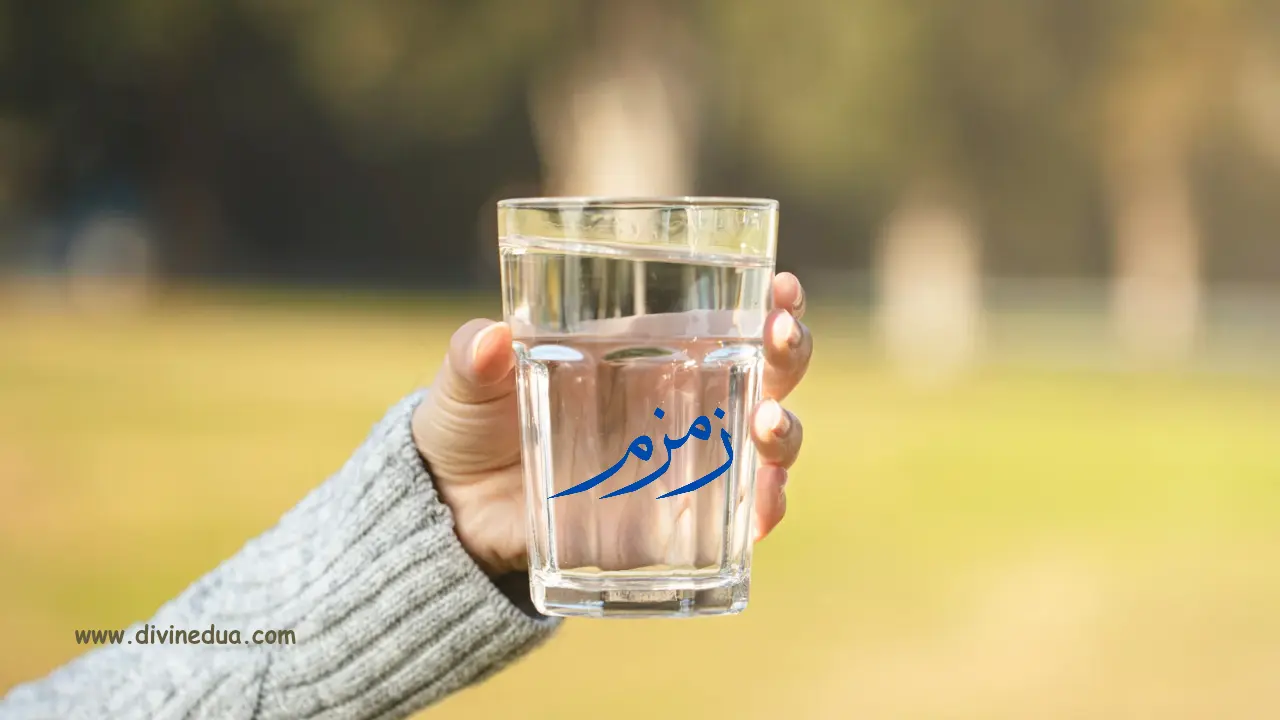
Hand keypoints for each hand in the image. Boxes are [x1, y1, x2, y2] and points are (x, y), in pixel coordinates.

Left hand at [412, 273, 812, 576]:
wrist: (457, 512)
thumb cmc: (473, 425)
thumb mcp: (467, 384)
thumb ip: (475, 358)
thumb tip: (491, 339)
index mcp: (648, 354)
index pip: (729, 318)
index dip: (770, 302)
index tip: (784, 287)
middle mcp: (684, 404)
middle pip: (769, 373)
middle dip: (791, 354)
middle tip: (782, 337)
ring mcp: (688, 465)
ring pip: (768, 444)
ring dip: (784, 431)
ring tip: (767, 423)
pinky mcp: (678, 525)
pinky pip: (740, 521)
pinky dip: (764, 513)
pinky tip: (764, 505)